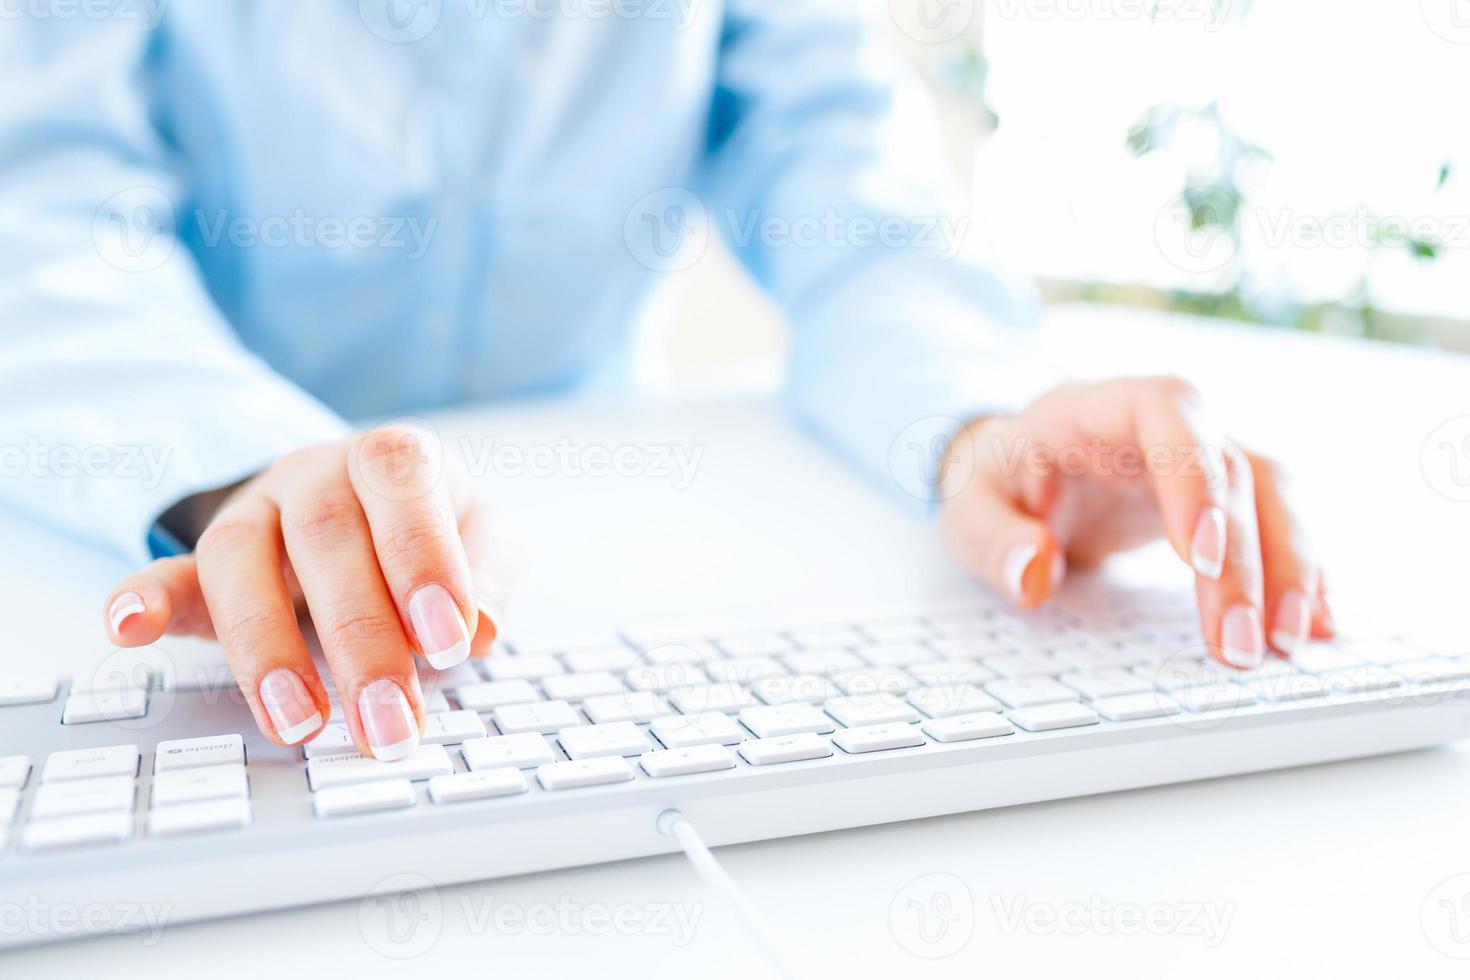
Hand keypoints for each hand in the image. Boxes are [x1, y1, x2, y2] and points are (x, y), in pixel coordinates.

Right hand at [102, 426, 504, 757]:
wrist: (362, 499)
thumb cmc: (434, 527)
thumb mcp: (484, 534)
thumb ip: (490, 572)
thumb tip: (483, 629)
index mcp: (392, 458)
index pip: (402, 486)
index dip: (423, 559)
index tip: (448, 641)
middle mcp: (317, 474)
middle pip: (325, 538)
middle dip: (359, 638)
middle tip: (388, 723)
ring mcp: (255, 513)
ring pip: (239, 558)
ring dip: (264, 648)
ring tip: (298, 725)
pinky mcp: (206, 562)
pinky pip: (169, 571)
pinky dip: (145, 598)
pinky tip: (128, 629)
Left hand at [938, 377, 1333, 668]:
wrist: (1016, 473)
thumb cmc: (995, 482)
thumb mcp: (966, 506)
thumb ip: (990, 536)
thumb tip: (1031, 569)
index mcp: (1096, 406)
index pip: (1168, 411)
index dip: (1194, 475)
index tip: (1200, 556)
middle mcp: (1164, 425)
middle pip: (1230, 468)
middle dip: (1243, 559)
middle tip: (1238, 642)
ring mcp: (1202, 459)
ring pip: (1272, 494)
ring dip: (1288, 568)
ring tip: (1287, 642)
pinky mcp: (1222, 499)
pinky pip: (1278, 523)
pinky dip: (1299, 571)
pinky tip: (1314, 622)